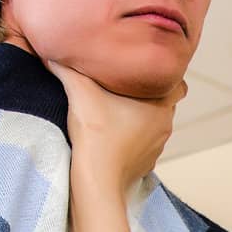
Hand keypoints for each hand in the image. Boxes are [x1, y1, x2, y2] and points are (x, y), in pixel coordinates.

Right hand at [50, 61, 186, 231]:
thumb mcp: (80, 93)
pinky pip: (144, 145)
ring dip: (142, 118)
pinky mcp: (146, 164)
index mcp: (161, 104)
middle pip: (166, 104)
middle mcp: (165, 125)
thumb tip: (51, 51)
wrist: (97, 181)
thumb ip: (67, 68)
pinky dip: (134, 139)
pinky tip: (115, 135)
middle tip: (129, 86)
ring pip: (156, 126)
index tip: (148, 70)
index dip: (167, 76)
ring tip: (120, 110)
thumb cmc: (96, 133)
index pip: (180, 84)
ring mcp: (157, 147)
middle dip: (151, 95)